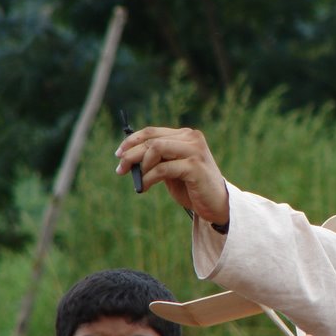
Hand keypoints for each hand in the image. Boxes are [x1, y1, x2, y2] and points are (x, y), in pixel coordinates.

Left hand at [115, 126, 229, 225]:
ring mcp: (194, 151)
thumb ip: (156, 159)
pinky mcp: (195, 166)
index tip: (118, 154)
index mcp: (185, 135)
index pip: (151, 132)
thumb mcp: (171, 170)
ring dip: (141, 165)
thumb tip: (127, 156)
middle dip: (131, 154)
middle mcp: (191, 138)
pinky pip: (163, 168)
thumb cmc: (192, 187)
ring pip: (156, 149)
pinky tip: (145, 187)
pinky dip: (149, 178)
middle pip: (151, 139)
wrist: (217, 204)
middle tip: (120, 169)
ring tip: (139, 180)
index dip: (131, 141)